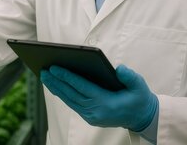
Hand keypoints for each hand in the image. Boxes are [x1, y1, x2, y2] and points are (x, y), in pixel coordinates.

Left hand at [40, 64, 157, 131]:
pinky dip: (62, 94)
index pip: (81, 87)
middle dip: (56, 82)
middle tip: (43, 70)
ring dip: (56, 88)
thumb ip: (130, 76)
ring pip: (69, 100)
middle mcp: (95, 112)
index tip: (54, 68)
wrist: (142, 117)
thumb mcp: (139, 85)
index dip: (66, 77)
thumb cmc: (139, 98)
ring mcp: (91, 116)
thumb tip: (119, 68)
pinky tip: (55, 85)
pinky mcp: (89, 118)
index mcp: (105, 103)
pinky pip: (72, 104)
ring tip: (44, 76)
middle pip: (71, 94)